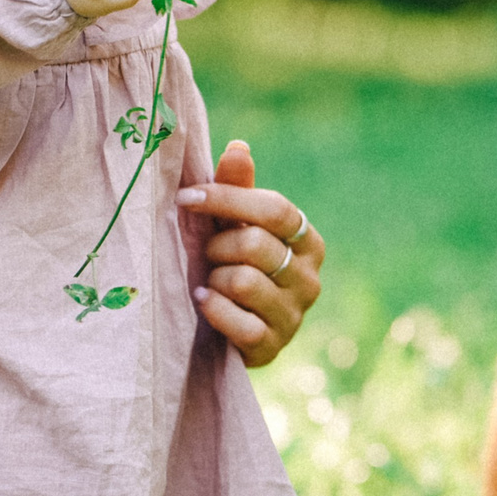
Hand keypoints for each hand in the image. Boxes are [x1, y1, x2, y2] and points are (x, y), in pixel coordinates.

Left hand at [176, 139, 323, 366]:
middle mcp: (310, 278)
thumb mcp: (232, 224)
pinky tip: (203, 301)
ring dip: (214, 278)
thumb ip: (236, 188)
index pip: (276, 209)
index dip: (227, 199)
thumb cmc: (230, 263)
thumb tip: (238, 147)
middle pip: (256, 244)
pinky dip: (214, 309)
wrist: (226, 329)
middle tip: (206, 251)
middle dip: (217, 245)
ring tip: (210, 280)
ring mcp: (295, 316)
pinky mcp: (273, 348)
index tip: (186, 197)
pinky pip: (241, 324)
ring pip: (244, 282)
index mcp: (307, 240)